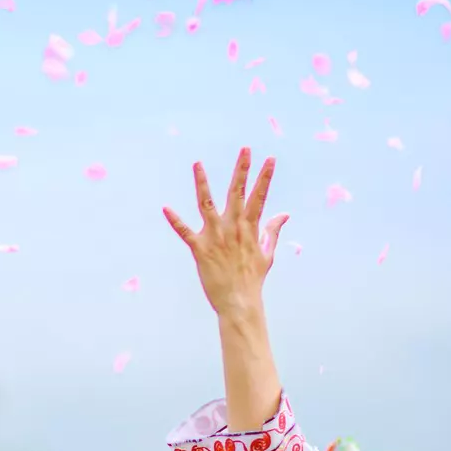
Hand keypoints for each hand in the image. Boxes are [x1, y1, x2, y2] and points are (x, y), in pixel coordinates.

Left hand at [163, 149, 288, 317]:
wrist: (239, 302)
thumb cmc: (252, 279)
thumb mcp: (267, 254)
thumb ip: (272, 231)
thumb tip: (284, 214)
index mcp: (249, 228)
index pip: (259, 197)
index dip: (265, 177)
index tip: (271, 159)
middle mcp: (233, 228)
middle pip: (237, 193)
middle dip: (242, 170)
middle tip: (245, 149)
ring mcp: (215, 237)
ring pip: (207, 205)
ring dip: (201, 184)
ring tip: (197, 164)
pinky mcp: (200, 249)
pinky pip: (185, 232)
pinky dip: (175, 221)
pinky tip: (165, 209)